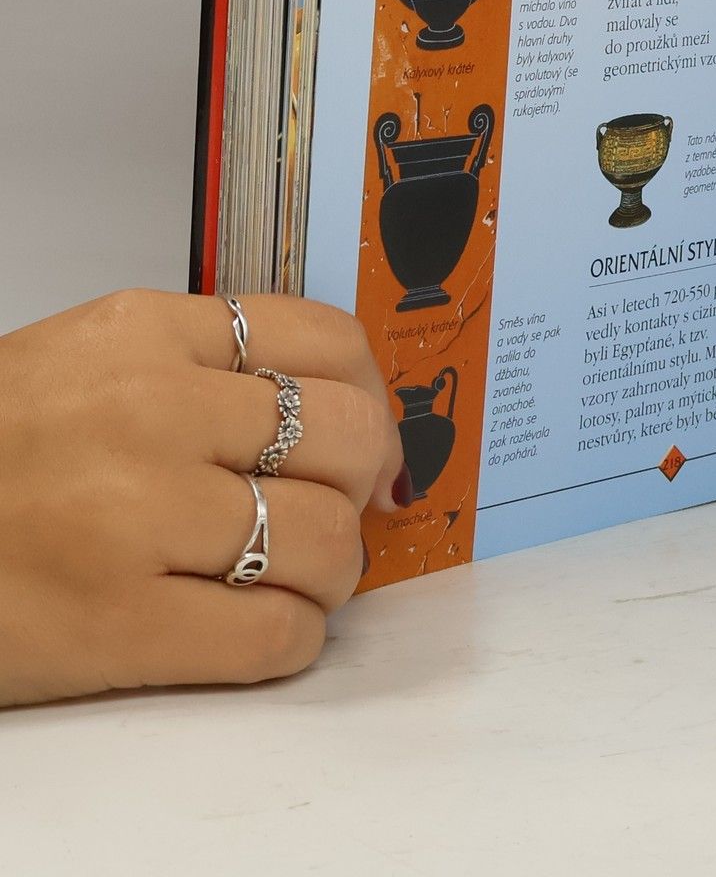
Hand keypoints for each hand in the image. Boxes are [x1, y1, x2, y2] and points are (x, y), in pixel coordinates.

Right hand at [0, 290, 405, 707]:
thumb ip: (205, 369)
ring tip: (299, 576)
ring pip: (326, 537)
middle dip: (362, 481)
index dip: (374, 395)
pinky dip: (295, 638)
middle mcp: (150, 409)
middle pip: (347, 435)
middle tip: (335, 508)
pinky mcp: (118, 622)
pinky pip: (274, 634)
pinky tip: (267, 628)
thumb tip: (345, 411)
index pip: (326, 338)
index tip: (373, 434)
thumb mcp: (88, 363)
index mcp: (145, 332)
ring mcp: (136, 516)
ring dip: (335, 569)